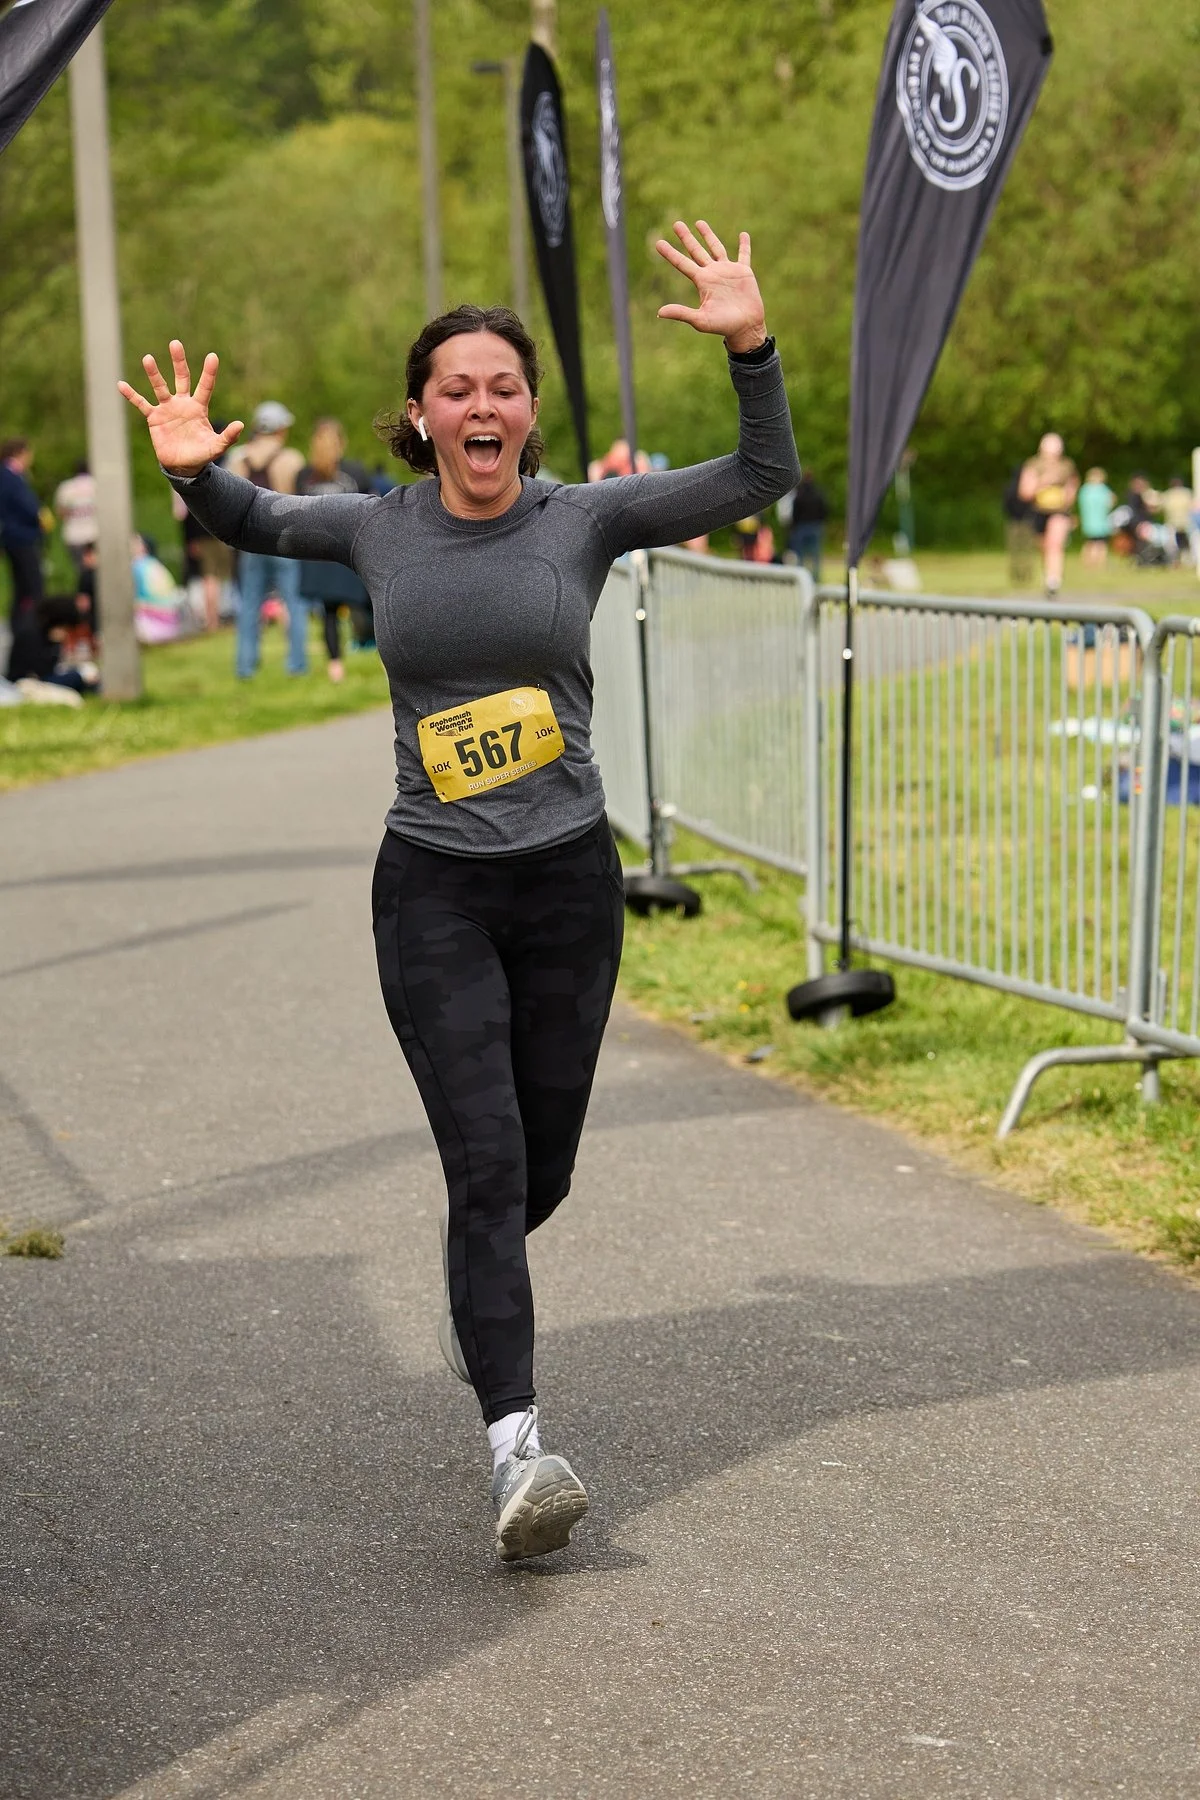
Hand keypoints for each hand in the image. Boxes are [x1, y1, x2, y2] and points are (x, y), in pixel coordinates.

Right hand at [118, 340, 243, 476]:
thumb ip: (228, 436)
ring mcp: (167, 408)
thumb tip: (241, 424)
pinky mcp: (154, 417)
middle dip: (179, 362)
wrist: (182, 466)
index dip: (209, 372)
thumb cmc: (201, 454)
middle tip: (175, 343)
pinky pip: (141, 404)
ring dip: (154, 373)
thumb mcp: (216, 447)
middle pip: (181, 378)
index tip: (213, 356)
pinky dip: (131, 395)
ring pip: (160, 387)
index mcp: (199, 407)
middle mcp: (182, 403)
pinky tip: (121, 384)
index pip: (205, 386)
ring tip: (148, 358)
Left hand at [655, 221, 766, 353]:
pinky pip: (744, 255)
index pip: (682, 264)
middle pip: (696, 251)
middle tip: (676, 224)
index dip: (670, 253)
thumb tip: (660, 312)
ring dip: (708, 235)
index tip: (658, 243)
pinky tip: (743, 234)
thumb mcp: (700, 320)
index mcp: (702, 282)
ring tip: (699, 223)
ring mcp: (728, 271)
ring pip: (716, 248)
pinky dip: (744, 245)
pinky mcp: (744, 272)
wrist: (745, 328)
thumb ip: (681, 313)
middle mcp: (713, 273)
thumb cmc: (722, 326)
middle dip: (686, 238)